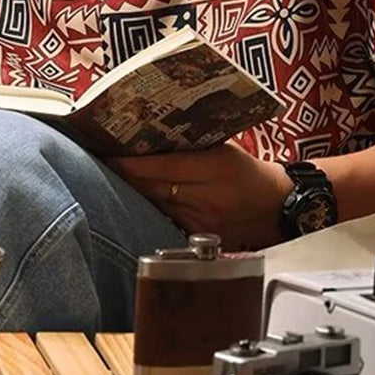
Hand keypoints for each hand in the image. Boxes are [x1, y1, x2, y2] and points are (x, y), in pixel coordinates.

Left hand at [108, 143, 290, 250]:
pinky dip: (149, 210)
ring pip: (155, 206)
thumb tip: (150, 137)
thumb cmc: (248, 171)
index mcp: (216, 167)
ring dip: (132, 193)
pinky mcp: (199, 237)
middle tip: (99, 161)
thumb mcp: (224, 149)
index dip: (131, 162)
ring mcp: (202, 221)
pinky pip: (165, 221)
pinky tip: (135, 202)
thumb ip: (191, 146)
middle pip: (153, 188)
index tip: (108, 152)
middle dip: (124, 175)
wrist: (275, 206)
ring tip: (109, 178)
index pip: (163, 166)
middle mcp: (207, 197)